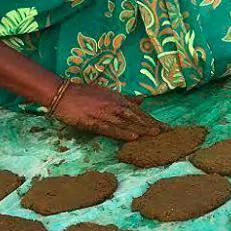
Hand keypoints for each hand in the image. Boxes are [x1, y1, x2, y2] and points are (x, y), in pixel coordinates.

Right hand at [51, 83, 166, 140]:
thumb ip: (125, 98)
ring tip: (156, 134)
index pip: (139, 111)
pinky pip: (110, 129)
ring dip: (142, 128)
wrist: (63, 94)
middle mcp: (114, 106)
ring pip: (127, 122)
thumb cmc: (84, 93)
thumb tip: (142, 99)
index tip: (165, 126)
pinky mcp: (94, 122)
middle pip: (137, 117)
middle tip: (167, 132)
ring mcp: (105, 114)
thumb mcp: (108, 93)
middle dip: (152, 124)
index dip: (152, 119)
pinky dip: (123, 133)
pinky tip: (133, 137)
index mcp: (119, 100)